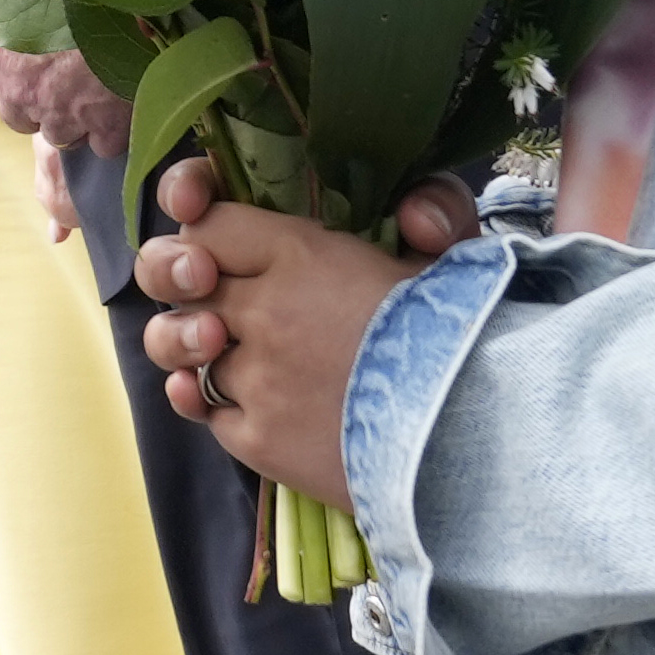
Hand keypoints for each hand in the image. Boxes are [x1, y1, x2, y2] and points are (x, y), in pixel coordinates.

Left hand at [0, 40, 126, 154]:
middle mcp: (21, 93)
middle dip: (36, 104)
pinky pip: (102, 144)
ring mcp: (63, 114)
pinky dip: (109, 129)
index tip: (20, 68)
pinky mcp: (106, 126)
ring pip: (59, 135)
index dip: (2, 81)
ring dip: (73, 118)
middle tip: (61, 72)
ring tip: (92, 81)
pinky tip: (117, 98)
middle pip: (18, 118)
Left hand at [132, 154, 452, 504]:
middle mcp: (264, 311)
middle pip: (181, 282)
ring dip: (191, 345)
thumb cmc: (464, 337)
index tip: (214, 243)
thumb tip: (415, 213)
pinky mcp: (258, 440)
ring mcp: (256, 379)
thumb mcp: (449, 259)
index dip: (204, 228)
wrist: (473, 437)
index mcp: (301, 253)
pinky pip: (206, 412)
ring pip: (184, 349)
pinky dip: (207, 402)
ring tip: (215, 347)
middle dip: (181, 280)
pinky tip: (226, 396)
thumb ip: (426, 218)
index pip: (210, 222)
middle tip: (206, 292)